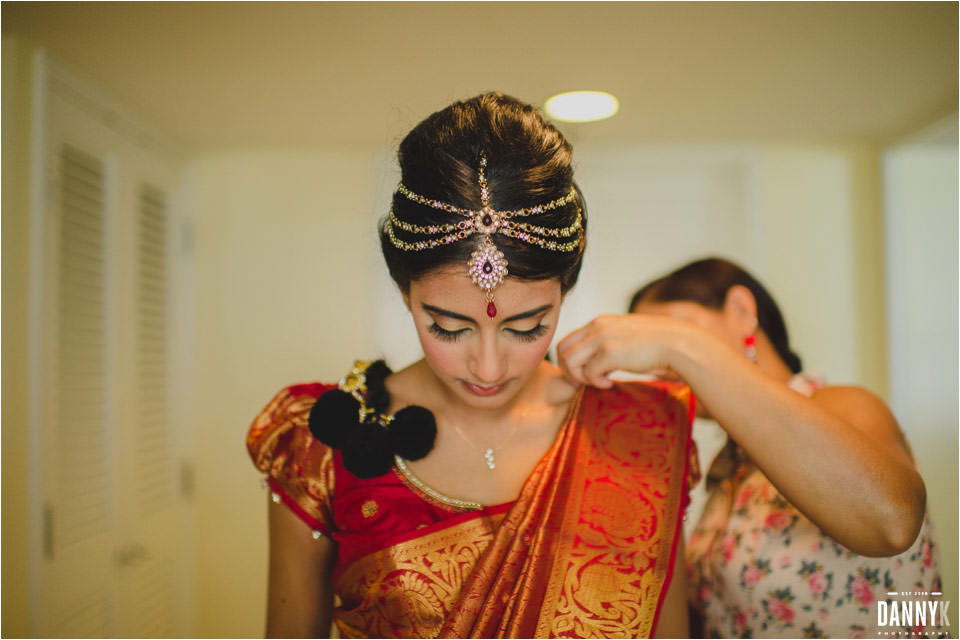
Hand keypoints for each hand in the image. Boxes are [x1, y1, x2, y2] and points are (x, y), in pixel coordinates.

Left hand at [556, 314, 686, 388]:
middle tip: (583, 382)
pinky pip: (589, 372)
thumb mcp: (625, 335)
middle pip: (562, 350)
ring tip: (597, 383)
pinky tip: (610, 384)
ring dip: (580, 377)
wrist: (677, 343)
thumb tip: (594, 360)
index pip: (567, 339)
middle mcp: (597, 326)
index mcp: (599, 322)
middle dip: (568, 370)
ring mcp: (602, 338)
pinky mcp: (610, 352)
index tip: (581, 373)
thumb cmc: (656, 343)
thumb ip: (607, 342)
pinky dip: (596, 382)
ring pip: (570, 361)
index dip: (568, 360)